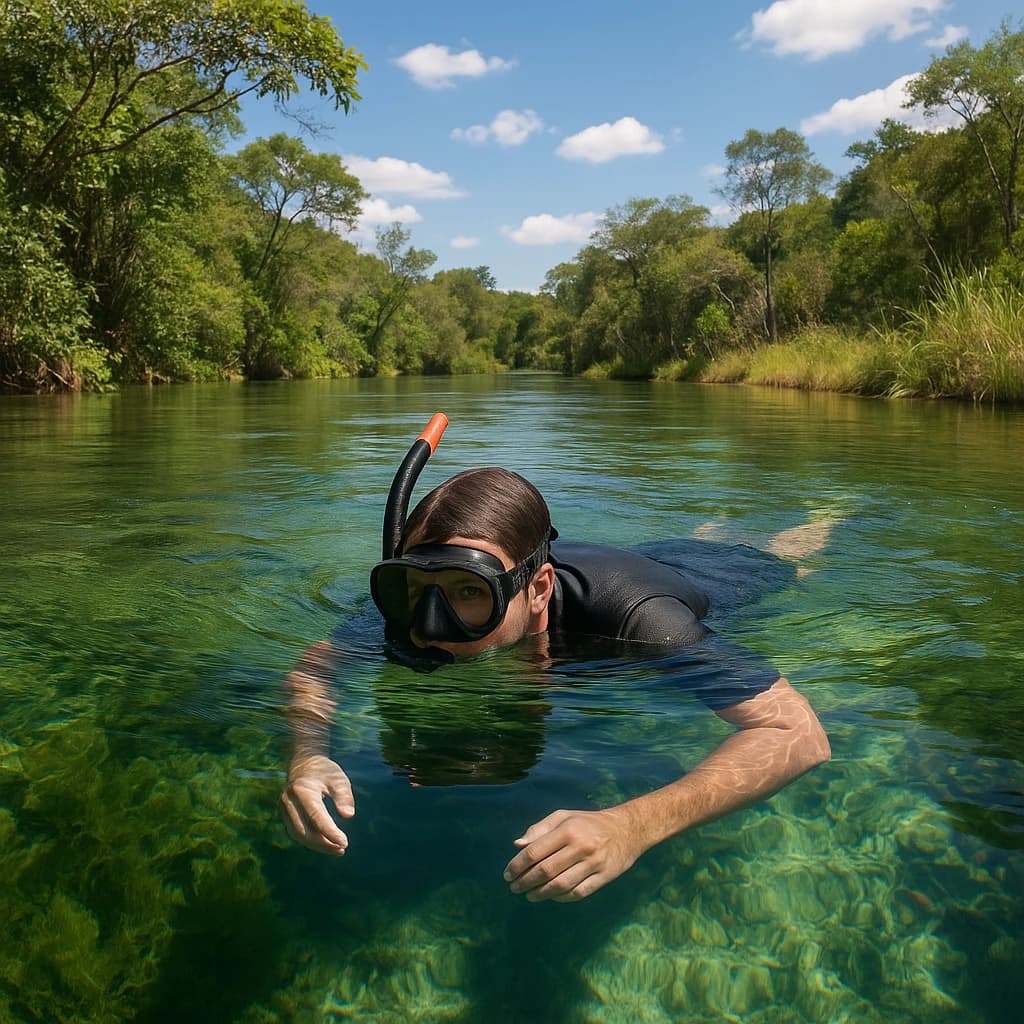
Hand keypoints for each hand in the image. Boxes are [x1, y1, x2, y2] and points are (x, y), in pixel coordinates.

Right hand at [280, 755, 354, 855]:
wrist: (303, 763)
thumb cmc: (324, 771)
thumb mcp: (338, 778)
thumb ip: (344, 796)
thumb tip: (349, 815)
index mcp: (302, 790)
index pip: (316, 816)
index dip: (330, 832)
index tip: (344, 842)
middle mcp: (289, 801)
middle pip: (304, 830)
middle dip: (323, 843)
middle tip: (342, 848)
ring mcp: (284, 809)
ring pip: (298, 835)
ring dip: (317, 845)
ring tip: (337, 849)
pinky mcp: (284, 815)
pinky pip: (296, 832)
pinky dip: (310, 841)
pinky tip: (326, 843)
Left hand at [503, 807, 640, 902]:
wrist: (626, 830)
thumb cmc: (587, 823)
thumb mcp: (563, 817)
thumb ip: (539, 830)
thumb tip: (517, 845)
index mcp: (568, 830)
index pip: (535, 851)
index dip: (517, 865)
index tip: (507, 874)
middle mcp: (581, 847)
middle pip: (545, 871)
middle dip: (525, 882)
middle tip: (514, 888)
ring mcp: (594, 864)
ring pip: (560, 886)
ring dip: (540, 894)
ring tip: (529, 895)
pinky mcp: (604, 878)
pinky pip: (578, 893)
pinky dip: (561, 898)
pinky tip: (550, 896)